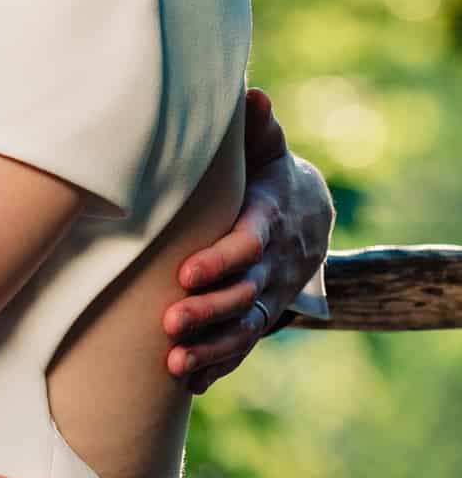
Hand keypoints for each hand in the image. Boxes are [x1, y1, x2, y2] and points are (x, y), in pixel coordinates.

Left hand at [163, 87, 333, 393]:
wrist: (307, 215)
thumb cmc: (268, 172)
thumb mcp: (266, 148)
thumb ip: (258, 127)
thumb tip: (252, 94)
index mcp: (270, 219)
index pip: (248, 243)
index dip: (221, 259)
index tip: (186, 272)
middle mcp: (273, 264)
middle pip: (243, 293)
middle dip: (208, 310)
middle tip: (170, 322)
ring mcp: (268, 294)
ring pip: (244, 327)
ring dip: (211, 347)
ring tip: (174, 362)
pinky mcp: (259, 314)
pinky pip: (243, 345)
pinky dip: (218, 365)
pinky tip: (187, 383)